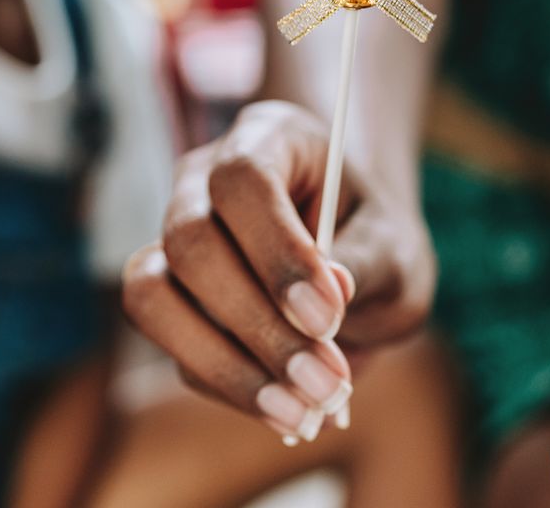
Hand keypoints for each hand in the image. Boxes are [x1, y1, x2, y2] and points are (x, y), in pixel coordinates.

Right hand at [120, 100, 434, 441]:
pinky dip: (231, 388)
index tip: (329, 315)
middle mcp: (202, 181)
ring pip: (153, 296)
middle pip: (190, 240)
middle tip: (328, 383)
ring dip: (226, 365)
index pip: (240, 178)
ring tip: (301, 411)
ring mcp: (172, 240)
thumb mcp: (396, 247)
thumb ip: (367, 261)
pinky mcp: (169, 304)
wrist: (353, 264)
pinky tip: (288, 409)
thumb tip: (332, 292)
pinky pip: (174, 349)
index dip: (276, 248)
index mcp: (266, 139)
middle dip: (257, 324)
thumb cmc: (375, 243)